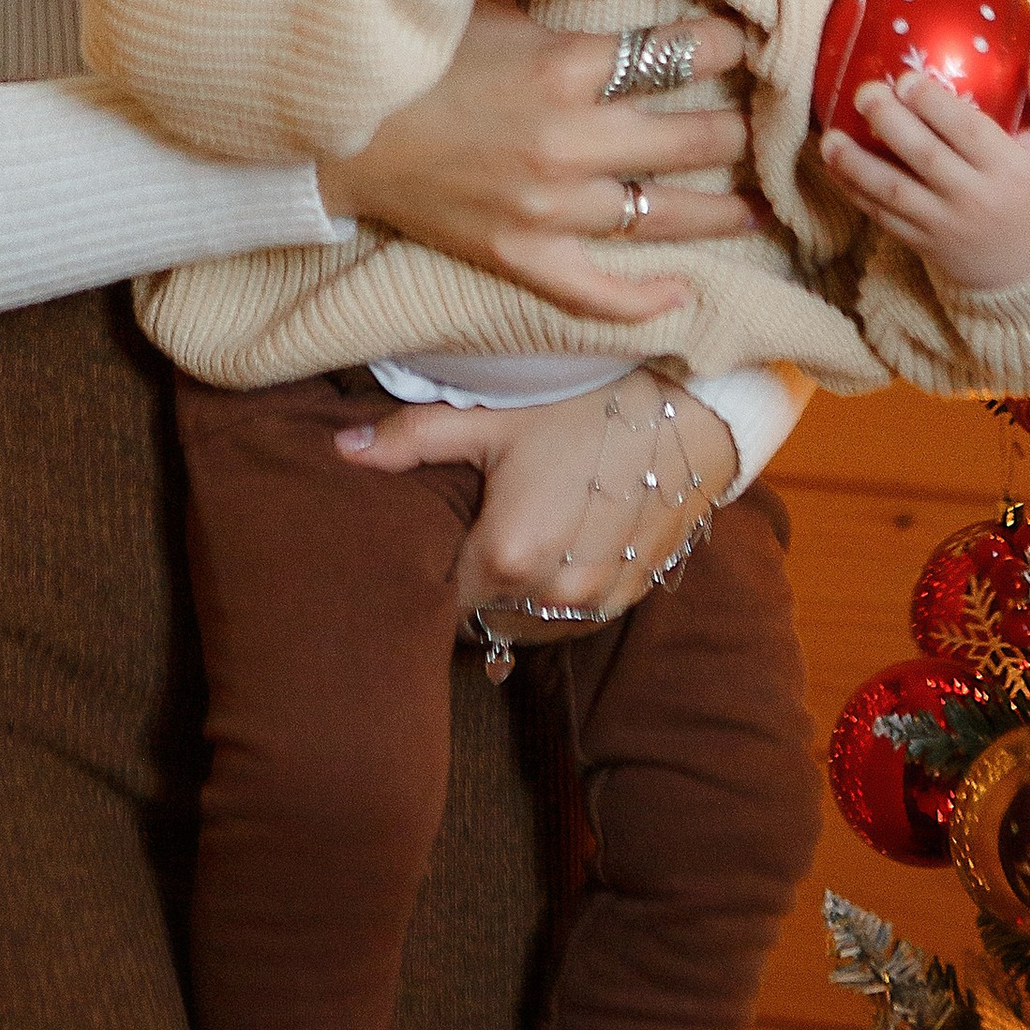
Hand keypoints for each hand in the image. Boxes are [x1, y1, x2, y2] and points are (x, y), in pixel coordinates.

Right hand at [314, 0, 754, 322]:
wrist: (339, 131)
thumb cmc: (415, 58)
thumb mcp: (488, 1)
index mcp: (564, 67)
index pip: (677, 54)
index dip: (724, 46)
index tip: (748, 45)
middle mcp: (568, 141)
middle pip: (691, 138)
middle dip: (738, 130)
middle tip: (767, 126)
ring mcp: (547, 207)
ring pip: (664, 214)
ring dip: (724, 212)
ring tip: (762, 208)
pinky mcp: (520, 255)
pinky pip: (597, 291)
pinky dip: (644, 298)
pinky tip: (682, 291)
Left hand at [334, 370, 740, 629]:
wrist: (690, 413)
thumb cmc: (586, 409)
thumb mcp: (492, 418)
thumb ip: (410, 440)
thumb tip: (339, 447)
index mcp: (506, 555)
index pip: (444, 594)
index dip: (434, 570)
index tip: (435, 540)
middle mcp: (551, 595)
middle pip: (485, 612)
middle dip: (475, 581)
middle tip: (474, 532)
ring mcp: (595, 605)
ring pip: (528, 620)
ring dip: (517, 594)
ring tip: (519, 538)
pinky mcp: (628, 600)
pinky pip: (572, 616)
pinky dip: (559, 594)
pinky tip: (561, 546)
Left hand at [816, 57, 1029, 290]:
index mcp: (1010, 169)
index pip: (969, 132)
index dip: (935, 105)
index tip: (906, 78)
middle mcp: (974, 198)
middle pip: (924, 157)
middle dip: (889, 122)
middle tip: (864, 91)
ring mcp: (944, 223)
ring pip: (894, 192)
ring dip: (857, 163)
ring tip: (830, 136)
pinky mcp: (923, 242)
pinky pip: (883, 216)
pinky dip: (854, 192)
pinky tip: (832, 166)